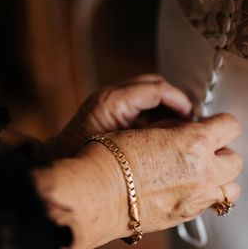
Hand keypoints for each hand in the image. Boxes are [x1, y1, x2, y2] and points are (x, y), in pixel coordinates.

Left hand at [44, 74, 191, 158]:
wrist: (57, 165)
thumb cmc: (86, 161)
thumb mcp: (126, 151)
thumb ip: (154, 136)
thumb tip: (181, 131)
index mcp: (115, 101)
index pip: (158, 88)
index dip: (180, 102)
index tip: (191, 118)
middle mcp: (110, 94)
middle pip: (154, 83)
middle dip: (174, 100)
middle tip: (187, 120)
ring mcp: (107, 98)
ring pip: (147, 89)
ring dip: (165, 105)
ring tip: (176, 125)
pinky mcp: (107, 106)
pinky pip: (137, 100)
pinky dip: (152, 111)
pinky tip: (159, 130)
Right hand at [106, 113, 243, 234]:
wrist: (96, 193)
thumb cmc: (113, 156)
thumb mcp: (150, 129)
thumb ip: (178, 129)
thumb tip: (190, 129)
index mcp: (195, 142)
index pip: (231, 126)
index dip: (221, 124)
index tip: (212, 125)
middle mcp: (204, 171)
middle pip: (236, 160)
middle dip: (222, 153)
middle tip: (204, 151)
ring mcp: (197, 198)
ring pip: (232, 189)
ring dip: (221, 179)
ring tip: (201, 174)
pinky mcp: (186, 216)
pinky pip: (211, 205)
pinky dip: (205, 196)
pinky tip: (185, 190)